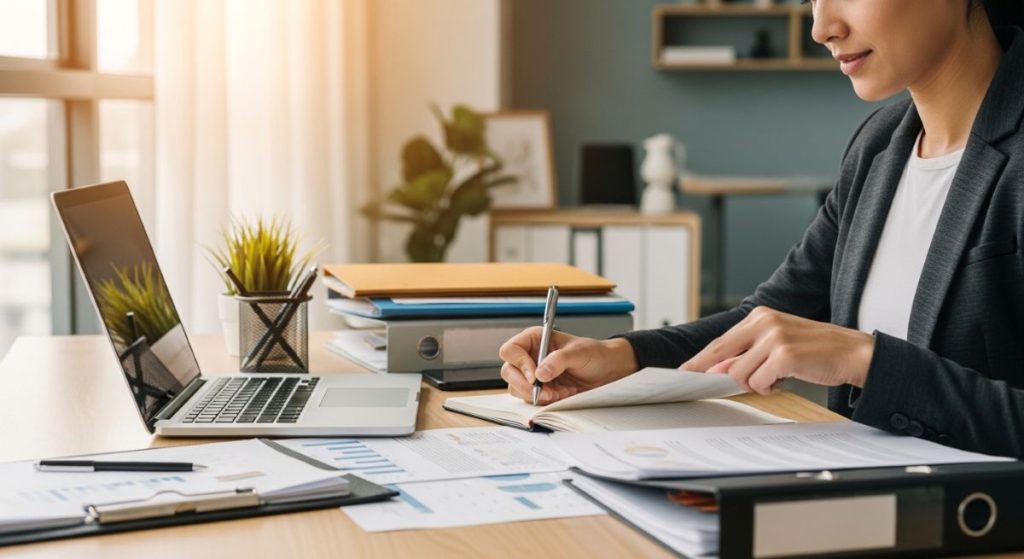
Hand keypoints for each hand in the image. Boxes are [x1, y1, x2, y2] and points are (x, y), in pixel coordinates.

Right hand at [498, 328, 637, 404]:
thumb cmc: (594, 355)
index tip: (534, 375)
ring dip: (532, 394)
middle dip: (525, 384)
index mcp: (534, 339)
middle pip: (508, 371)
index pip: (511, 350)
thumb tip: (540, 373)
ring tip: (555, 393)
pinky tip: (557, 396)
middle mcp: (529, 356)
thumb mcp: (579, 352)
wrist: (606, 372)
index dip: (519, 363)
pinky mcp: (537, 390)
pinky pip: (526, 399)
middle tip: (544, 389)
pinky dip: (539, 401)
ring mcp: (531, 375)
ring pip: (514, 387)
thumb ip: (559, 360)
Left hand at [681, 306, 874, 394]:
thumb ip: (748, 355)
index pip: (721, 340)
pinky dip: (768, 387)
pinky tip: (783, 380)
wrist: (852, 353)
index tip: (685, 371)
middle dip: (711, 373)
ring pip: (740, 373)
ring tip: (775, 377)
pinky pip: (759, 382)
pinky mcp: (785, 354)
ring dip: (755, 383)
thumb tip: (718, 370)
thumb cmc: (814, 351)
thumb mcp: (776, 347)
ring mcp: (774, 337)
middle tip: (701, 384)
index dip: (701, 359)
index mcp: (760, 316)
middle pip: (721, 353)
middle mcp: (765, 322)